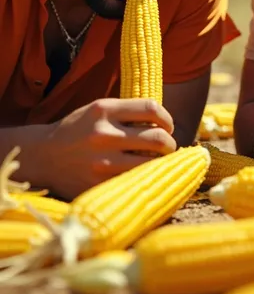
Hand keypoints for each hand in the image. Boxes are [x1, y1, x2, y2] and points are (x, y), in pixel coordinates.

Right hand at [37, 98, 176, 199]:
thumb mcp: (98, 109)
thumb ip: (127, 112)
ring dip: (161, 165)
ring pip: (150, 164)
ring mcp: (101, 162)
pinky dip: (143, 180)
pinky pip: (133, 182)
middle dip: (169, 144)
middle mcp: (104, 134)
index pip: (152, 108)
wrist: (42, 156)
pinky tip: (143, 177)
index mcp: (104, 110)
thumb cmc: (78, 130)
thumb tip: (164, 123)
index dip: (167, 119)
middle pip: (158, 139)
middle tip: (167, 148)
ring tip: (158, 163)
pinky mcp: (98, 184)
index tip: (167, 126)